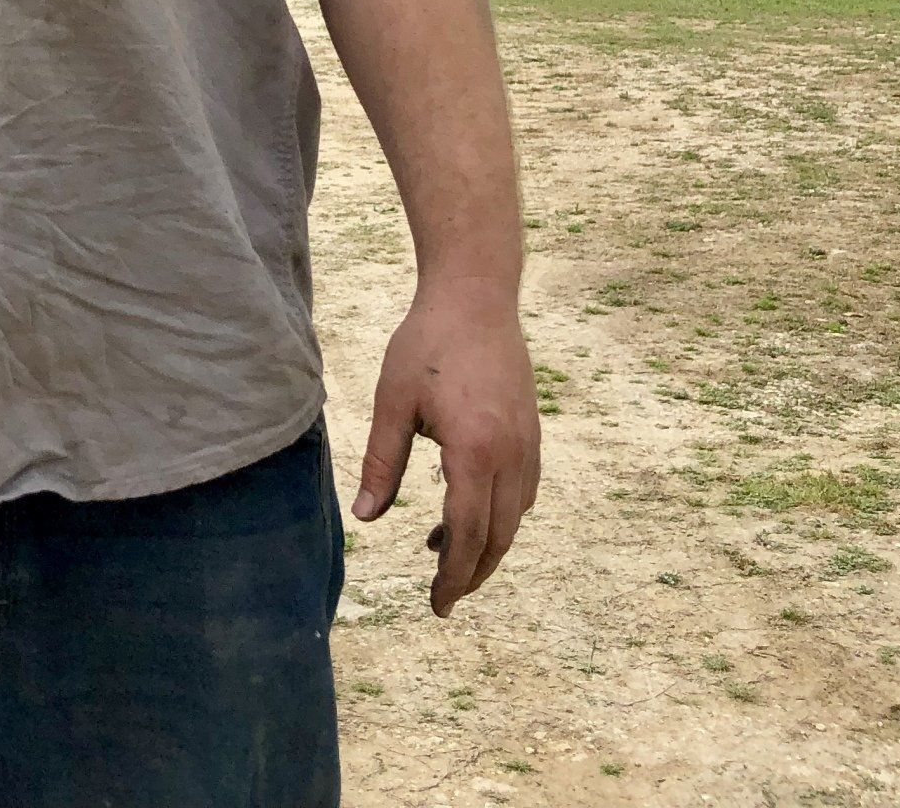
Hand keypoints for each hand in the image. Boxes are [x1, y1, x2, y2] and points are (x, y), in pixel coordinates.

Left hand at [350, 276, 540, 617]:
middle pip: (498, 536)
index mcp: (476, 451)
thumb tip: (366, 518)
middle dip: (472, 573)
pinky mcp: (533, 431)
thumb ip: (382, 462)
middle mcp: (512, 454)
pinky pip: (526, 491)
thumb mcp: (392, 400)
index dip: (453, 576)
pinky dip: (502, 514)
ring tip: (443, 553)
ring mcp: (529, 443)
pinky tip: (472, 509)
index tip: (437, 605)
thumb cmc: (427, 343)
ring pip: (516, 517)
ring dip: (486, 544)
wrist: (476, 295)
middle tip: (443, 598)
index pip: (467, 535)